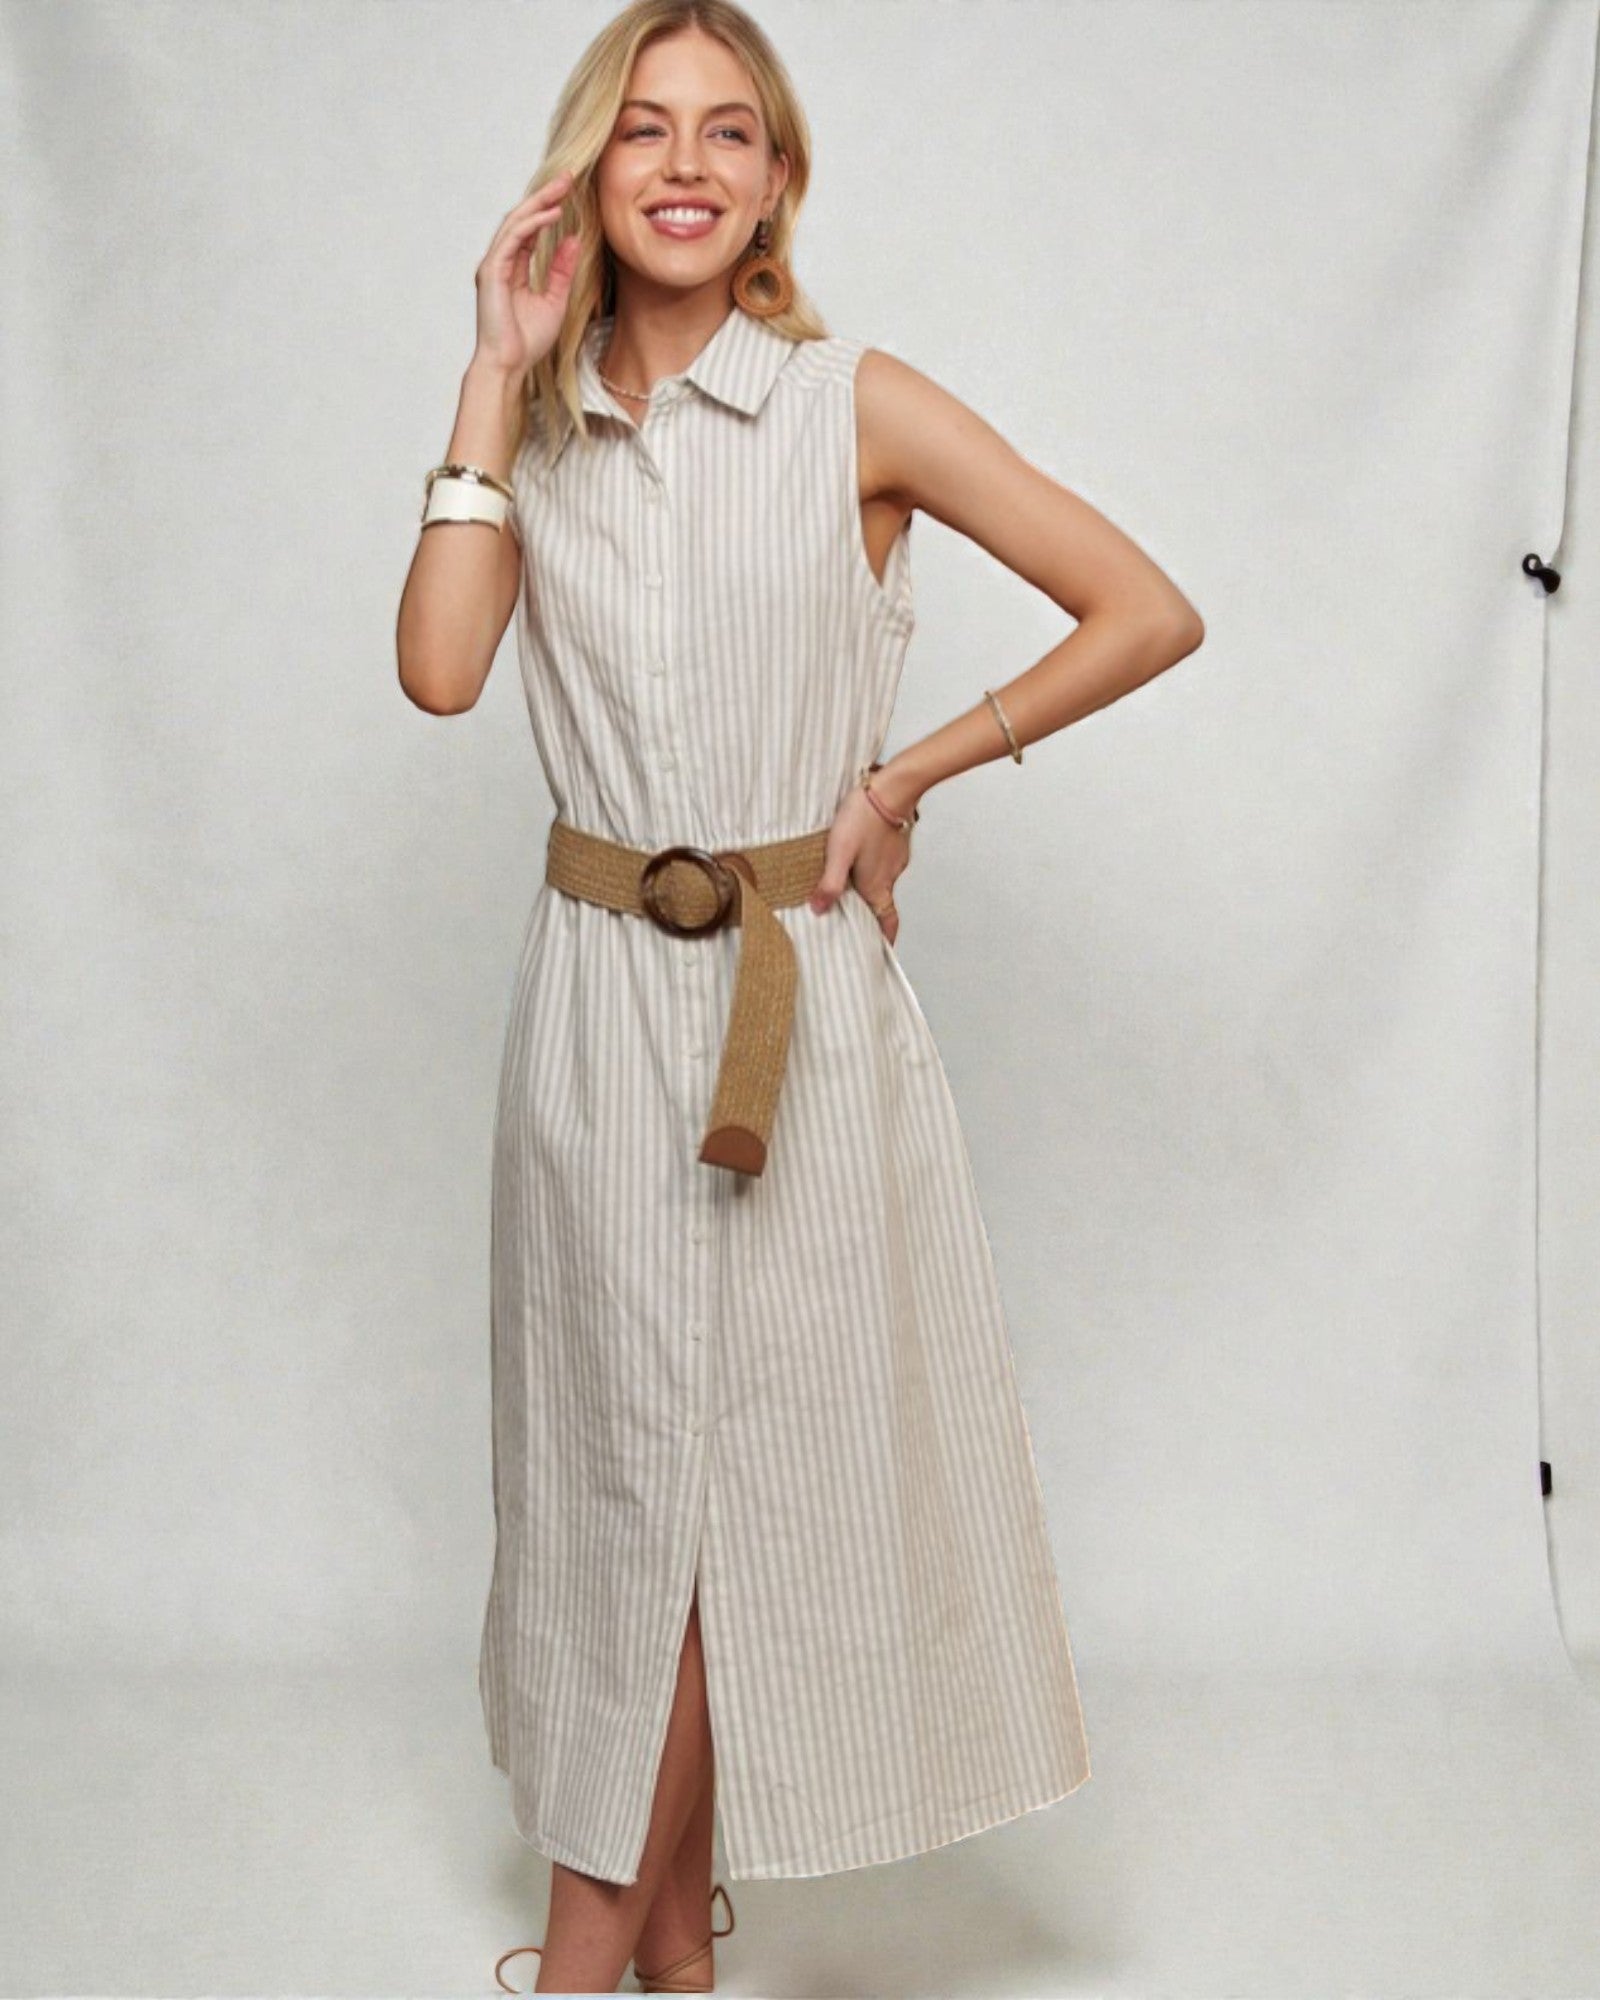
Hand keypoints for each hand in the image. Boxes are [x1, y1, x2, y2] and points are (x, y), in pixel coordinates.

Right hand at [473, 167, 581, 379]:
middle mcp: (500, 261)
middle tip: (568, 177)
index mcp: (513, 268)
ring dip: (540, 202)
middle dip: (545, 195)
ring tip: (563, 187)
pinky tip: (552, 214)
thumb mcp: (555, 300)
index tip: (570, 192)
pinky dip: (533, 224)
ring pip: (516, 222)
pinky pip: (513, 239)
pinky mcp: (491, 272)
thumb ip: (561, 270)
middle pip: (523, 218)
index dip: (549, 208)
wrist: (509, 365)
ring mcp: (493, 265)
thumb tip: (573, 239)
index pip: (531, 229)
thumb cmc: (527, 341)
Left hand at [808, 771, 917, 946]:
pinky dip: (873, 865)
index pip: (887, 923)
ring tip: (848, 879)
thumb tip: (818, 910)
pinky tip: (859, 853)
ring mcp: (896, 860)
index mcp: (876, 886)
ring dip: (868, 884)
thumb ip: (830, 882)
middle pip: (881, 904)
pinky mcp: (896, 843)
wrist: (892, 788)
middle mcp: (889, 877)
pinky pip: (884, 862)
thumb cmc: (863, 818)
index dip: (885, 939)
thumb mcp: (839, 852)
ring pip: (881, 880)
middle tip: (851, 915)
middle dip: (869, 913)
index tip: (880, 950)